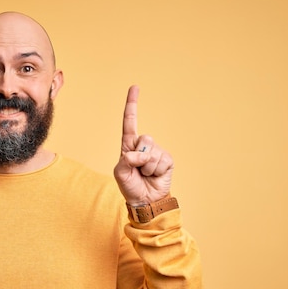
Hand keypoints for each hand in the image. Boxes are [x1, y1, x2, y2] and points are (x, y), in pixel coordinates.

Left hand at [113, 85, 172, 205]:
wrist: (145, 201)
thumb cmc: (130, 187)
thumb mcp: (120, 173)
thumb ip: (125, 161)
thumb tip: (137, 153)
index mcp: (129, 146)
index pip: (130, 122)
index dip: (132, 105)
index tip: (135, 87)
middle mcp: (143, 146)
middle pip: (144, 138)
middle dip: (139, 156)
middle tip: (138, 169)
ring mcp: (156, 152)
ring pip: (151, 151)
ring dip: (147, 166)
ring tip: (145, 174)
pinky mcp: (167, 160)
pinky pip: (161, 160)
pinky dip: (156, 170)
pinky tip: (155, 175)